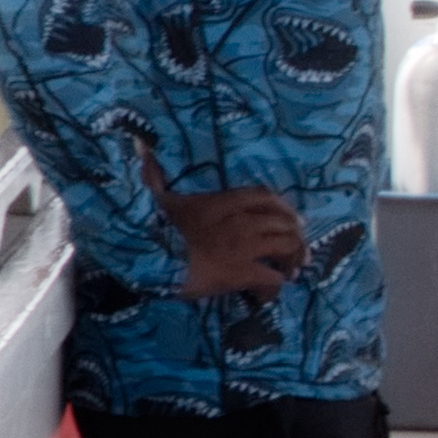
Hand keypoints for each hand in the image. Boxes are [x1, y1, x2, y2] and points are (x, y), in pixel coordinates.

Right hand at [148, 172, 304, 300]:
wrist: (152, 258)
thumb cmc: (152, 227)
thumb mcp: (155, 196)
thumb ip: (153, 173)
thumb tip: (141, 143)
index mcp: (223, 202)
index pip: (265, 196)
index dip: (284, 208)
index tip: (293, 218)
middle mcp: (242, 221)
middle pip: (284, 223)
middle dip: (295, 237)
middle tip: (296, 251)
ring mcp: (245, 247)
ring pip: (286, 248)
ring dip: (293, 260)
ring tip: (291, 272)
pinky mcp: (242, 273)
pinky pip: (272, 278)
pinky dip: (275, 287)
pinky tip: (268, 294)